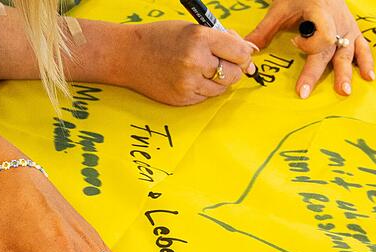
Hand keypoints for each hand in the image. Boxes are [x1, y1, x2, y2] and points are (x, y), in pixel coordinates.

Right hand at [116, 20, 257, 105]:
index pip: (240, 52)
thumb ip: (220, 40)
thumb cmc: (159, 38)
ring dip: (218, 80)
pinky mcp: (181, 98)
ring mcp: (187, 83)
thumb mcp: (191, 29)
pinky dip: (203, 88)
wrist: (126, 55)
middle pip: (234, 73)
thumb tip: (249, 54)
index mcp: (199, 38)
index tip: (241, 54)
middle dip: (233, 68)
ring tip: (201, 69)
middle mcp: (195, 62)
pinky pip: (205, 97)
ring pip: (222, 88)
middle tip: (220, 62)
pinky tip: (189, 78)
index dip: (244, 54)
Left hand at [245, 0, 374, 97]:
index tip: (294, 42)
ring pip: (348, 52)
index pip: (320, 35)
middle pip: (328, 50)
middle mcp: (337, 22)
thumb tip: (247, 50)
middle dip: (316, 72)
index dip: (309, 44)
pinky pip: (363, 47)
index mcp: (320, 12)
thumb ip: (264, 30)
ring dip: (345, 72)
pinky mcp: (353, 31)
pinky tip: (369, 77)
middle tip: (305, 92)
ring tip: (344, 91)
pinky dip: (366, 61)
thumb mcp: (280, 9)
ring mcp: (347, 27)